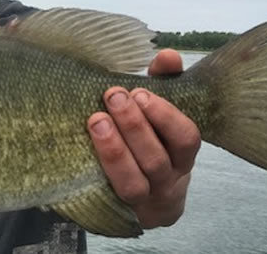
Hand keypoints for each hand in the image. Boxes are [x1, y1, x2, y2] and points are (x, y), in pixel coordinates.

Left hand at [87, 49, 200, 227]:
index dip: (164, 116)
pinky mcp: (120, 211)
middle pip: (156, 159)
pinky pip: (110, 198)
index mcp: (183, 155)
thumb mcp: (159, 111)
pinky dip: (99, 174)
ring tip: (96, 120)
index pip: (186, 138)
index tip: (140, 92)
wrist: (149, 197)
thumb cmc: (152, 140)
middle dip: (134, 126)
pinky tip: (81, 151)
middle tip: (113, 96)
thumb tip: (168, 55)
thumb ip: (164, 82)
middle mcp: (169, 180)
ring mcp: (144, 200)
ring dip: (114, 150)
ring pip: (134, 182)